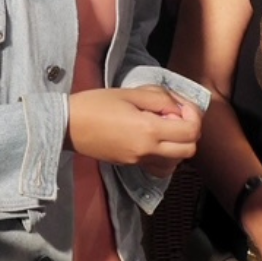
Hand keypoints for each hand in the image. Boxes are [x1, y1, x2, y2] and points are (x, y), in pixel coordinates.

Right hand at [68, 85, 200, 167]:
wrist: (67, 125)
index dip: (193, 115)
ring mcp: (139, 161)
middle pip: (189, 150)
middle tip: (175, 115)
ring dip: (178, 145)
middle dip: (189, 131)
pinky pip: (160, 167)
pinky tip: (154, 141)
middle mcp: (148, 150)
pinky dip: (166, 156)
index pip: (191, 131)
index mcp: (149, 130)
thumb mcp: (129, 93)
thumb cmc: (95, 104)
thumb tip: (177, 107)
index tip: (181, 105)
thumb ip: (159, 99)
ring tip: (163, 128)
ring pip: (177, 161)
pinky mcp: (131, 165)